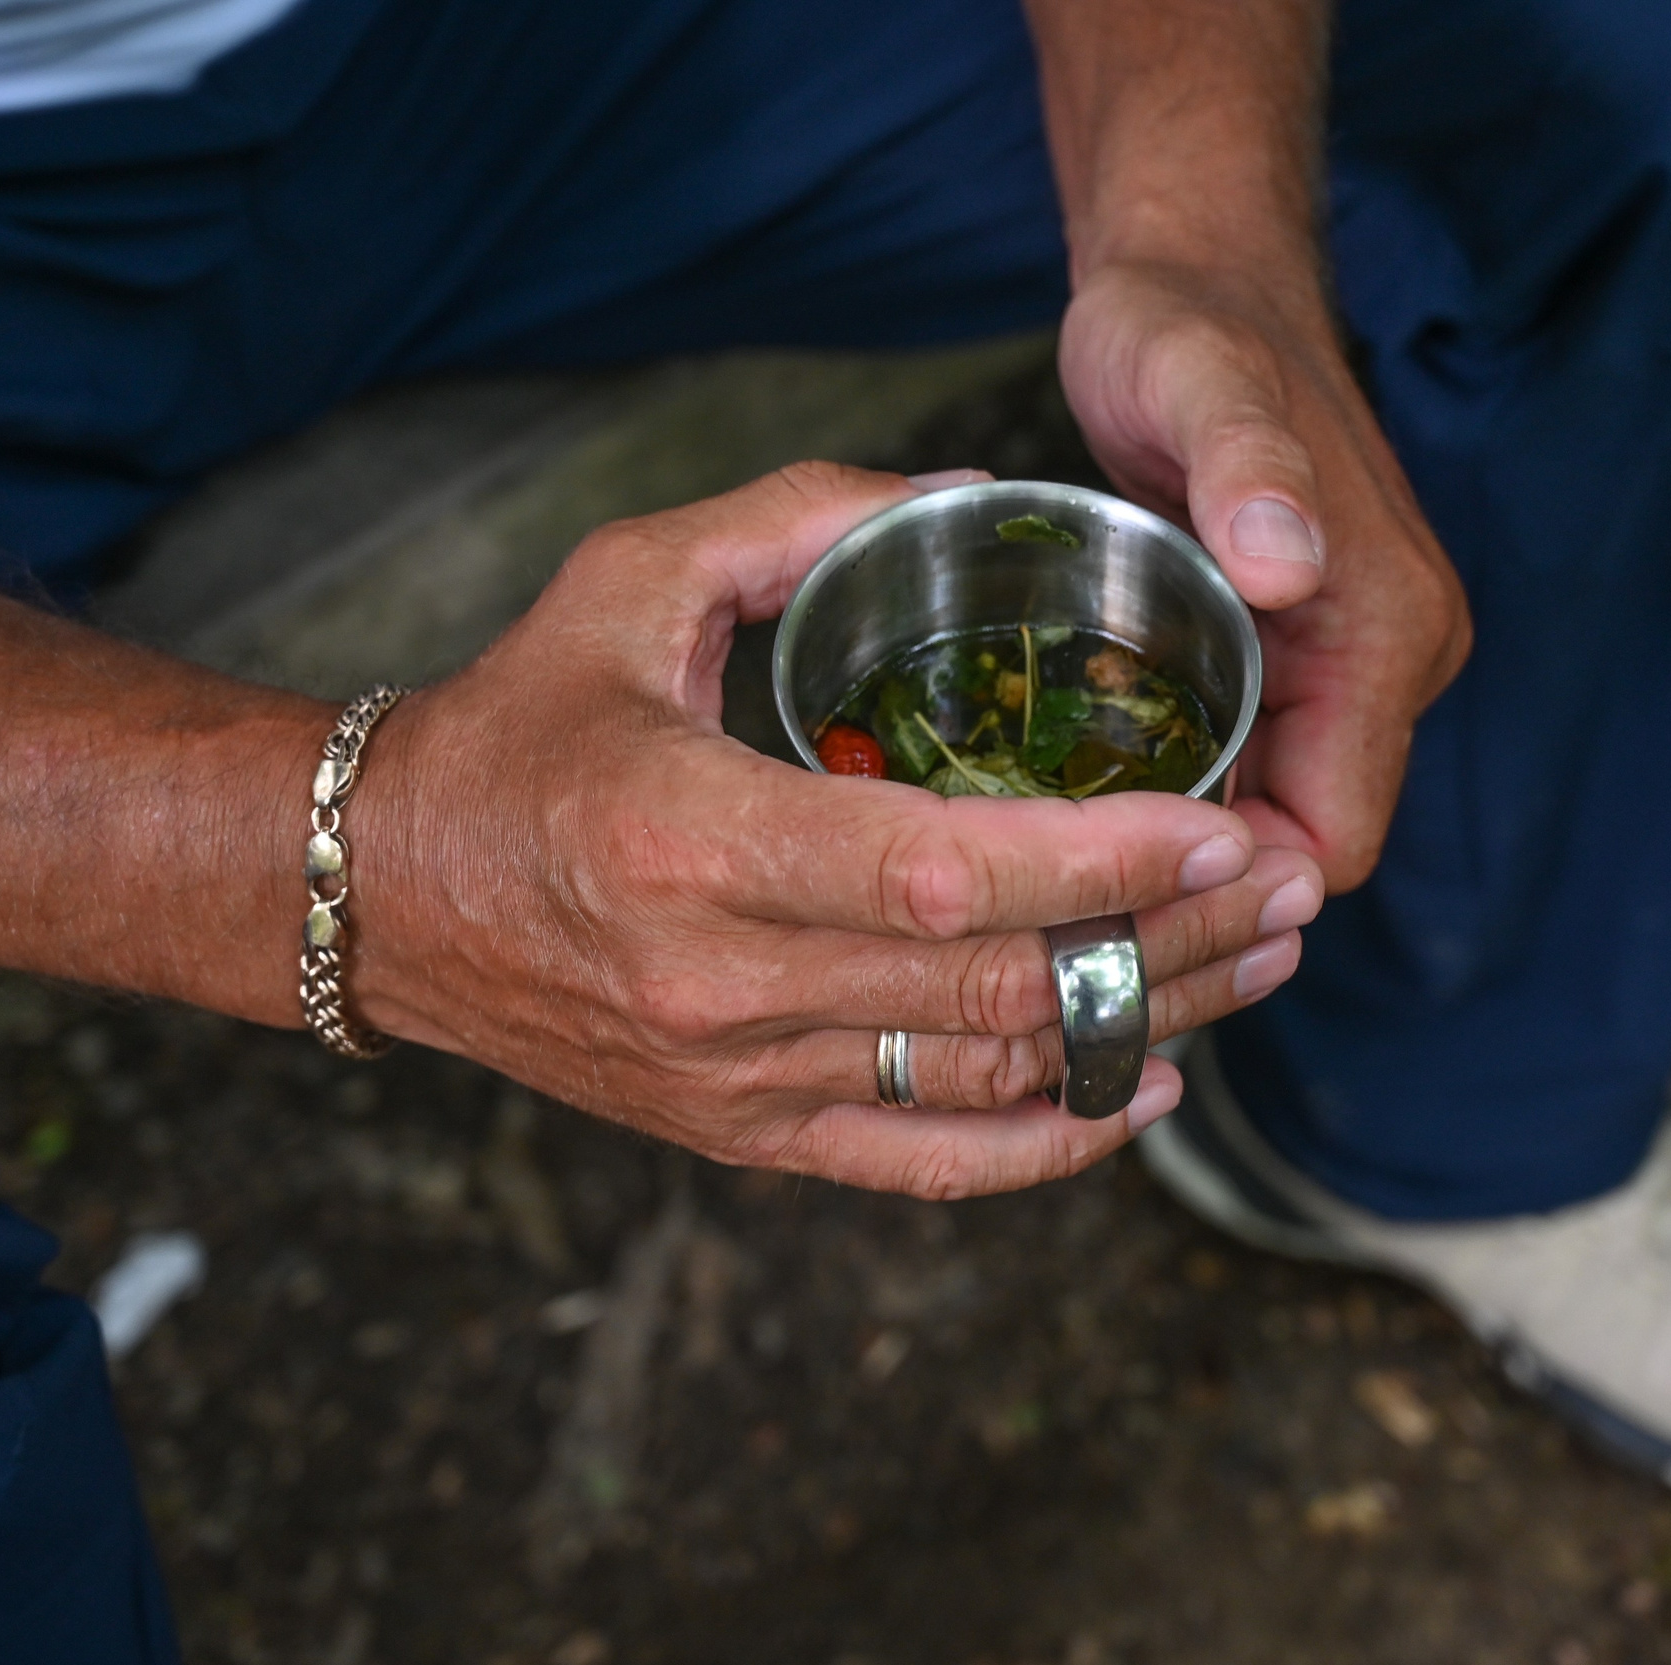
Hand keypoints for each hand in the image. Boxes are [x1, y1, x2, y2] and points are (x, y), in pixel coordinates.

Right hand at [354, 462, 1323, 1197]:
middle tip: (1288, 882)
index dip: (1101, 859)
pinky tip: (1143, 1086)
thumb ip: (801, 517)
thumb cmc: (516, 724)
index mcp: (694, 840)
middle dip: (1172, 938)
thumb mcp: (632, 579)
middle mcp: (721, 983)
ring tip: (1257, 959)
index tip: (1224, 822)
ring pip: (986, 1077)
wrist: (381, 893)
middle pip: (997, 984)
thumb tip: (976, 495)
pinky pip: (926, 1163)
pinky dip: (1050, 1144)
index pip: (942, 871)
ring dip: (1145, 1024)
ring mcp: (736, 1079)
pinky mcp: (743, 1135)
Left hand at [1058, 258, 1471, 888]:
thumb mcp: (1196, 379)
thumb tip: (1287, 565)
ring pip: (1275, 809)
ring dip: (1183, 838)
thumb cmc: (1190, 323)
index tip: (1110, 885)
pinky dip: (1182, 783)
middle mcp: (1393, 660)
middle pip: (1306, 841)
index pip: (1336, 840)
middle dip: (1197, 877)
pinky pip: (1254, 757)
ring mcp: (1351, 657)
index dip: (1234, 883)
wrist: (1200, 270)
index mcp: (1390, 633)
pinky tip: (1085, 786)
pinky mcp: (1304, 647)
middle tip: (1058, 888)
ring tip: (1057, 855)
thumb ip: (1247, 467)